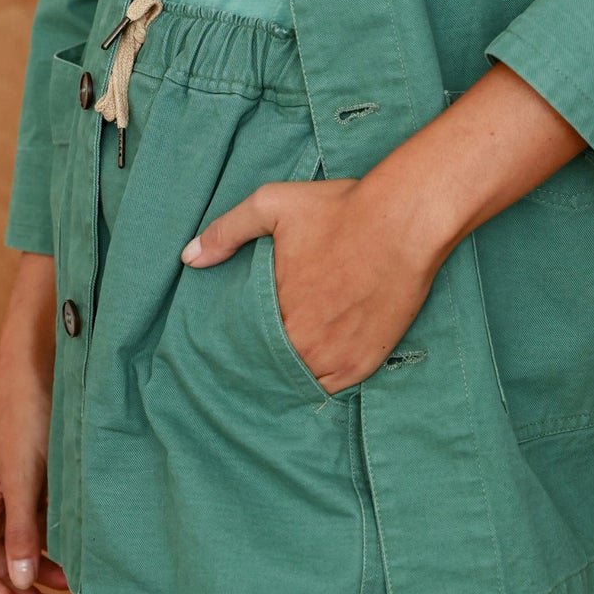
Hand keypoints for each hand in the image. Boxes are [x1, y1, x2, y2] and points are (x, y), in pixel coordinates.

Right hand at [0, 252, 78, 593]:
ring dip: (46, 578)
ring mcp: (11, 501)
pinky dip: (55, 552)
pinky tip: (78, 562)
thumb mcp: (24, 477)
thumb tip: (20, 582)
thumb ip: (21, 530)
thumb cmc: (26, 417)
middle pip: (3, 571)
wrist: (41, 368)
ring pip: (23, 556)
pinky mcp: (33, 490)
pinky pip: (40, 534)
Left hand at [180, 65, 589, 395]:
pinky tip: (315, 367)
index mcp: (273, 309)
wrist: (404, 222)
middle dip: (261, 357)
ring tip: (287, 359)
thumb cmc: (339, 210)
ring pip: (297, 380)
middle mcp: (300, 342)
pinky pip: (331, 389)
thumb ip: (227, 230)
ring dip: (290, 371)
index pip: (242, 341)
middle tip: (263, 349)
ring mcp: (333, 358)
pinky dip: (321, 381)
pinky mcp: (363, 365)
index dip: (239, 339)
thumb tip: (189, 257)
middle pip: (268, 363)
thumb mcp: (272, 204)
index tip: (235, 338)